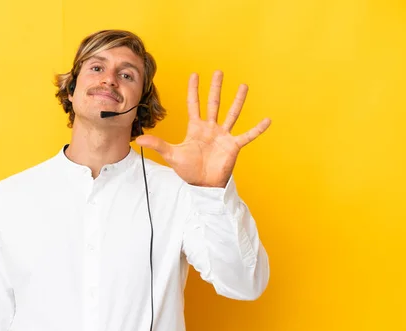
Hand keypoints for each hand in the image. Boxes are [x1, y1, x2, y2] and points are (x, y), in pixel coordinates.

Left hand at [135, 71, 270, 186]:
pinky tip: (267, 120)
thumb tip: (138, 140)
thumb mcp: (171, 155)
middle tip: (219, 71)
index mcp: (196, 128)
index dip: (193, 90)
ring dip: (238, 100)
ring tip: (243, 86)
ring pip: (232, 113)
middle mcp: (210, 128)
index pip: (194, 104)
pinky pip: (247, 135)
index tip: (194, 75)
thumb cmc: (188, 171)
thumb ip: (157, 145)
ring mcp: (223, 136)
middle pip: (213, 103)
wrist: (203, 185)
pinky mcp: (233, 146)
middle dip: (215, 87)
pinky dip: (257, 129)